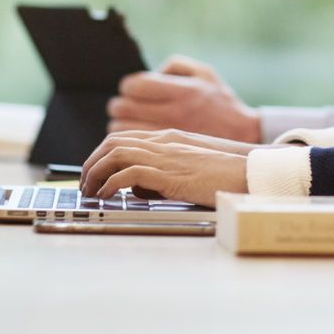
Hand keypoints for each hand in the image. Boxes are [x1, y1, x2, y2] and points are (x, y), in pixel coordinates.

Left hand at [80, 130, 249, 206]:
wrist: (249, 173)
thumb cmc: (224, 174)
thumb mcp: (189, 170)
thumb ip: (162, 173)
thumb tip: (138, 189)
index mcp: (168, 138)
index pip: (123, 138)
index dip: (101, 155)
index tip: (93, 174)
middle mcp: (164, 142)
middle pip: (113, 142)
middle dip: (91, 163)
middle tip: (84, 184)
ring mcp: (166, 156)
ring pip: (115, 154)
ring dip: (95, 174)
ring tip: (90, 192)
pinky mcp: (170, 174)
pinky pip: (129, 174)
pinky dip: (111, 184)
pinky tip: (108, 196)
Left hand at [108, 54, 262, 141]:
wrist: (244, 136)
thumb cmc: (223, 103)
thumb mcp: (206, 72)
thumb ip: (176, 65)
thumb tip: (153, 72)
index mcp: (182, 90)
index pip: (136, 85)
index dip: (128, 87)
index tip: (132, 92)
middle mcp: (174, 112)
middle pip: (123, 107)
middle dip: (119, 107)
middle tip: (124, 109)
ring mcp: (169, 137)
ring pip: (122, 131)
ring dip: (118, 126)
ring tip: (128, 125)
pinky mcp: (167, 158)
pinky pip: (131, 152)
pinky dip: (125, 146)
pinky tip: (133, 143)